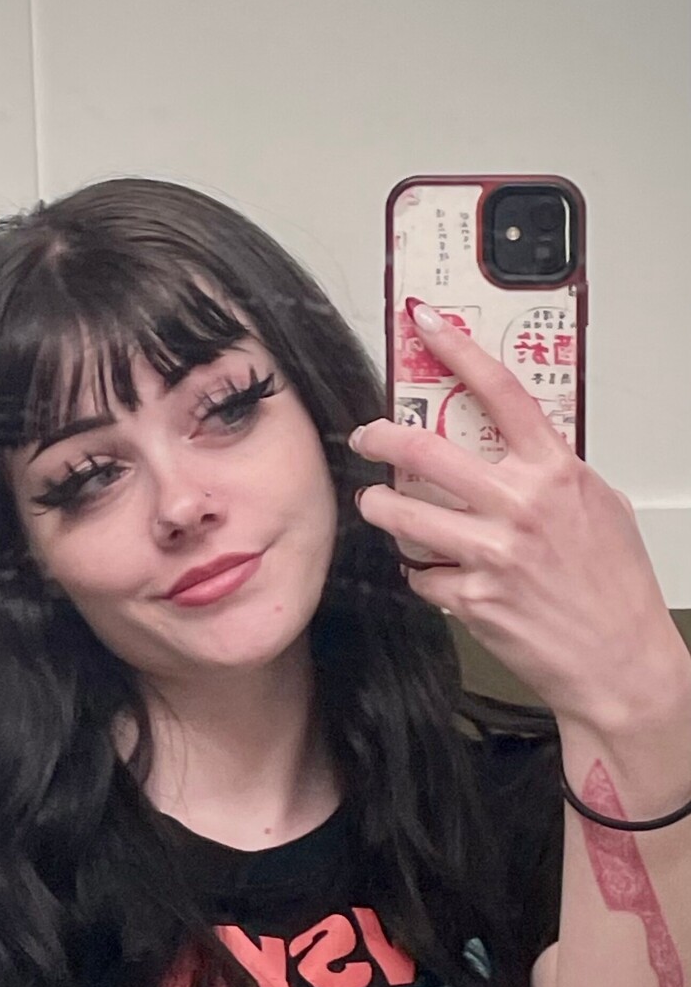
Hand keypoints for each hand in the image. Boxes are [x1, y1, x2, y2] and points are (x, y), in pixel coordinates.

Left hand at [350, 301, 686, 729]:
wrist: (619, 662)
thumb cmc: (614, 587)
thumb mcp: (598, 507)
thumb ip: (553, 473)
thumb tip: (516, 448)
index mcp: (555, 472)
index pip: (500, 392)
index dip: (458, 350)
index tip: (426, 325)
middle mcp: (520, 507)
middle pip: (426, 451)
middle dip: (381, 438)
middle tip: (366, 438)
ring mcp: (492, 554)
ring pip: (404, 515)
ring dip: (379, 508)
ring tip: (375, 506)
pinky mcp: (471, 599)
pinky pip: (420, 574)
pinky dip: (419, 572)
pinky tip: (431, 574)